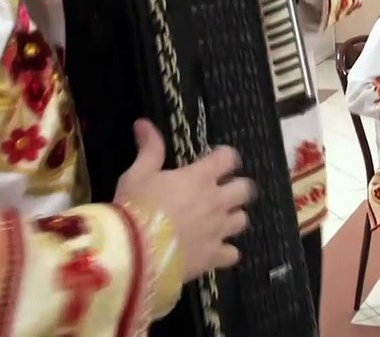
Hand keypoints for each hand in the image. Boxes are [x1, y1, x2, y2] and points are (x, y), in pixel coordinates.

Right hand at [115, 120, 253, 279]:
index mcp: (201, 177)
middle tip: (220, 191)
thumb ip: (149, 148)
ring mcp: (218, 230)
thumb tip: (144, 122)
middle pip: (245, 189)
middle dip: (236, 187)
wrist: (134, 254)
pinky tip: (214, 249)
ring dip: (232, 217)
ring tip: (217, 220)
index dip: (224, 156)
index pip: (230, 157)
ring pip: (242, 220)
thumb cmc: (136, 208)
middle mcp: (216, 201)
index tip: (213, 160)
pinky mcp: (214, 256)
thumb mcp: (138, 174)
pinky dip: (226, 251)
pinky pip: (233, 253)